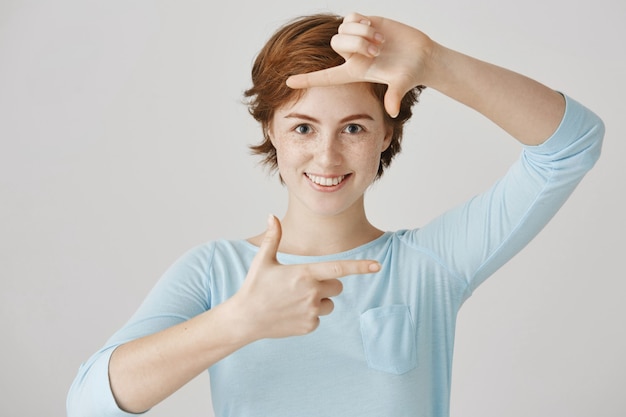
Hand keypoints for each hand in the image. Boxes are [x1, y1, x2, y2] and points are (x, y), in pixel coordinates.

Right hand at [232, 215, 380, 340]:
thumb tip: (272, 216)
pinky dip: (309, 316)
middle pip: (337, 286)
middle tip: (303, 285)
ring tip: (294, 300)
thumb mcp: (263, 260)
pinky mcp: (309, 326)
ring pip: (329, 304)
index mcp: (305, 273)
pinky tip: (290, 313)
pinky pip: (319, 318)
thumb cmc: (254, 287)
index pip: (339, 268)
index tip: (377, 266)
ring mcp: (311, 311)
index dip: (360, 267)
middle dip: (327, 285)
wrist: (245, 319)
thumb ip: (273, 237)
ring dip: (319, 301)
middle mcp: (312, 292)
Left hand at [286, 12, 433, 117]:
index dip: (307, 79)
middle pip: (336, 44)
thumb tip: (393, 111)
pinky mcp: (365, 24)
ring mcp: (357, 39)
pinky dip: (361, 21)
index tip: (288, 82)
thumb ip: (395, 95)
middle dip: (357, 44)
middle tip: (376, 51)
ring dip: (362, 33)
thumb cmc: (410, 72)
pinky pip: (350, 17)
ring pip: (342, 29)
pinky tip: (374, 28)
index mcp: (355, 72)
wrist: (420, 55)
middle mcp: (352, 56)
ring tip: (380, 41)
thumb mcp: (402, 84)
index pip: (325, 77)